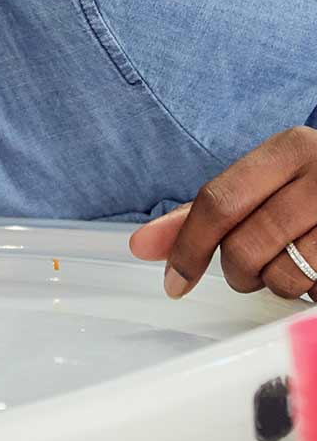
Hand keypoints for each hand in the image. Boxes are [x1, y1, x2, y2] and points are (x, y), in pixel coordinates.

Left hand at [129, 126, 316, 299]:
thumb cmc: (316, 189)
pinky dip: (311, 292)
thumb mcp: (265, 184)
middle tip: (248, 270)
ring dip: (277, 285)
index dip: (188, 248)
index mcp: (290, 148)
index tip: (174, 282)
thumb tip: (141, 245)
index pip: (218, 201)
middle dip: (236, 272)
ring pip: (285, 275)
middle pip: (246, 245)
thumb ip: (205, 213)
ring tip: (293, 266)